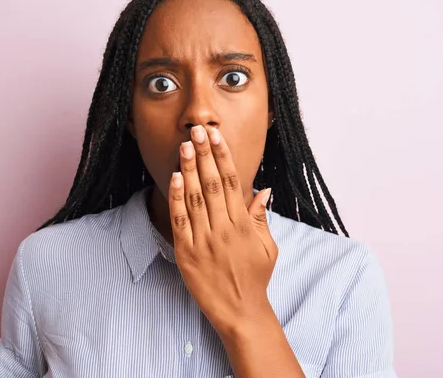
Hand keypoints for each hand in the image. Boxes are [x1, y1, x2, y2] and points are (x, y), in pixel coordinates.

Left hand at [168, 125, 278, 337]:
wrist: (240, 311)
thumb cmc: (255, 278)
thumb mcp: (267, 247)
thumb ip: (261, 217)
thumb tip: (263, 189)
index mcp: (243, 225)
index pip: (232, 182)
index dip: (223, 156)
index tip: (216, 136)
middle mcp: (224, 229)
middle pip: (212, 183)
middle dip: (205, 154)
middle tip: (197, 130)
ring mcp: (204, 241)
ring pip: (195, 197)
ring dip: (190, 169)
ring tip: (185, 145)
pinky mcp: (187, 253)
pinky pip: (180, 220)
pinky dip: (176, 198)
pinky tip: (175, 177)